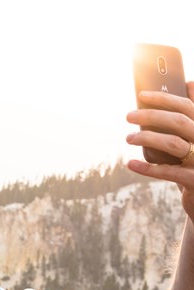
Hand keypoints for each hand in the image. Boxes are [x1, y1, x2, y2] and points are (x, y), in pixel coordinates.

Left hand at [126, 81, 193, 218]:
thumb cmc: (193, 163)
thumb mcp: (193, 137)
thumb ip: (191, 115)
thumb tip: (189, 83)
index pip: (186, 106)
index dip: (164, 98)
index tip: (141, 95)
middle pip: (178, 122)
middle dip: (151, 116)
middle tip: (128, 116)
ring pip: (173, 144)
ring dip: (146, 139)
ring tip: (128, 138)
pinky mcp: (193, 180)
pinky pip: (168, 172)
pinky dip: (147, 168)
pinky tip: (130, 164)